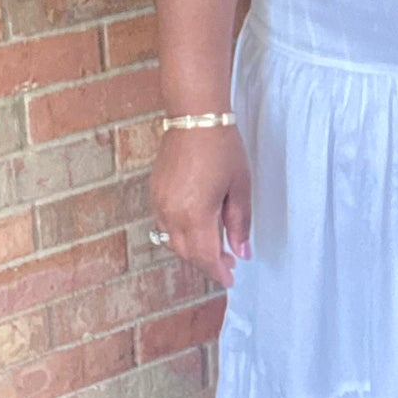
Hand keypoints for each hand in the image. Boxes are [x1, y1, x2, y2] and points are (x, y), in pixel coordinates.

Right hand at [149, 126, 251, 290]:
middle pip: (187, 253)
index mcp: (195, 215)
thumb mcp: (239, 187)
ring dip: (193, 250)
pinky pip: (164, 225)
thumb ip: (239, 223)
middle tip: (228, 262)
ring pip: (172, 242)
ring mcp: (159, 204)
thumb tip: (242, 252)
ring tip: (215, 247)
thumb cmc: (222, 149)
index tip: (231, 279)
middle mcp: (172, 214)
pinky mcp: (155, 193)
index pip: (205, 257)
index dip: (218, 272)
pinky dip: (180, 235)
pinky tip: (196, 229)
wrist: (195, 118)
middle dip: (208, 263)